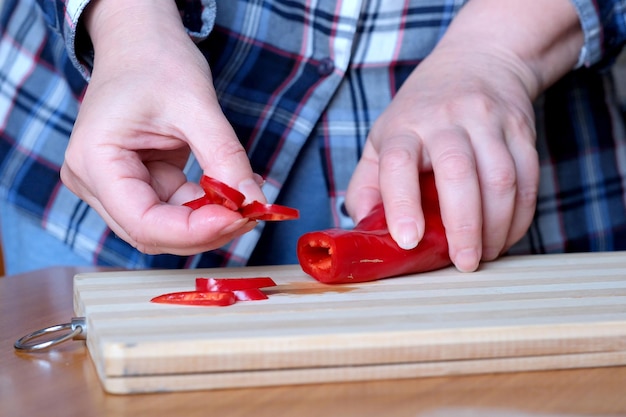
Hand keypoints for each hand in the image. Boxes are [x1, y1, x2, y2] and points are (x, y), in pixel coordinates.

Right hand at [60, 0, 263, 254]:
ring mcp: (111, 186)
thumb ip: (225, 158)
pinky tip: (230, 193)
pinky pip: (172, 210)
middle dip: (204, 230)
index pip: (142, 222)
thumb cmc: (156, 62)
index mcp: (94, 160)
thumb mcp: (197, 106)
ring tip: (245, 202)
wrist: (141, 44)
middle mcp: (92, 182)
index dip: (194, 231)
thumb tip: (254, 202)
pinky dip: (204, 208)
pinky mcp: (135, 185)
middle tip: (251, 215)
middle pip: (151, 233)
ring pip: (164, 227)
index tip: (240, 219)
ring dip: (207, 222)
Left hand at [346, 0, 581, 271]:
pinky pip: (528, 178)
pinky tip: (506, 235)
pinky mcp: (521, 129)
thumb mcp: (382, 136)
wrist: (478, 60)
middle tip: (463, 264)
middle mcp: (445, 119)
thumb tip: (362, 230)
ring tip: (485, 254)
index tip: (408, 240)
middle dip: (463, 226)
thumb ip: (367, 183)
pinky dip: (520, 215)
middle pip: (457, 173)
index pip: (398, 163)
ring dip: (496, 227)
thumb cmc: (421, 110)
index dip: (400, 203)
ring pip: (500, 178)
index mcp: (404, 126)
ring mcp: (488, 121)